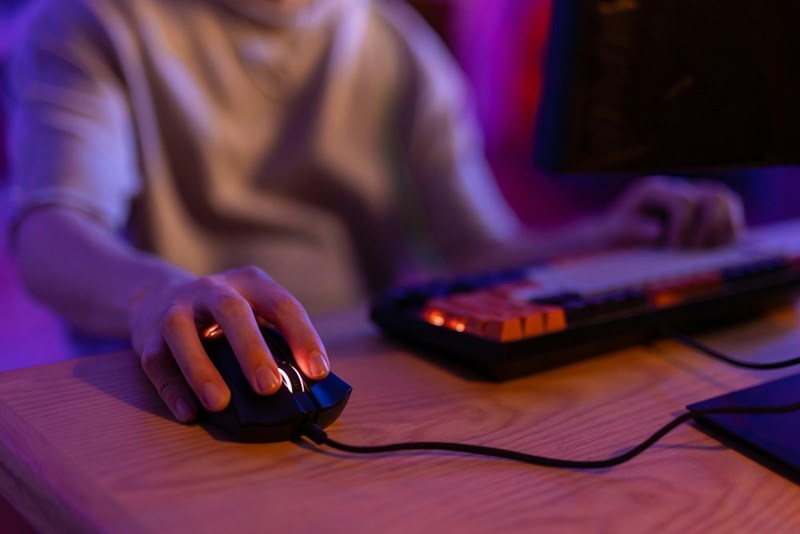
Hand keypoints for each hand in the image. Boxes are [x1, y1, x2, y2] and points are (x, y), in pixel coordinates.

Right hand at [129, 266, 329, 421]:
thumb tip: (304, 385)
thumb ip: (276, 340)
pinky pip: (157, 363)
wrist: (159, 295)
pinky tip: (189, 412)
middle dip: (252, 350)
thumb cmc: (224, 314)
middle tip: (269, 386)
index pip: (282, 304)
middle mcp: (213, 290)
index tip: (318, 371)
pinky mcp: (148, 336)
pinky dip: (173, 390)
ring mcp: (177, 310)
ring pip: (182, 334)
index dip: (302, 337)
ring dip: (202, 370)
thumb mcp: (254, 310)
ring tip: (221, 403)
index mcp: (250, 283)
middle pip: (232, 312)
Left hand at [602, 176, 744, 247]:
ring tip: (704, 248)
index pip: (684, 202)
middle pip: (715, 198)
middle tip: (691, 248)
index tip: (672, 247)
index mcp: (654, 190)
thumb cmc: (614, 232)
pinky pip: (730, 210)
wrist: (617, 232)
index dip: (683, 227)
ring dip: (723, 229)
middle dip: (708, 228)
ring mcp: (692, 195)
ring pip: (727, 200)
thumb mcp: (615, 232)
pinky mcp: (704, 208)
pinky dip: (729, 230)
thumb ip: (632, 230)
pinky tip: (712, 246)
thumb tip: (657, 230)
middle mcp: (677, 187)